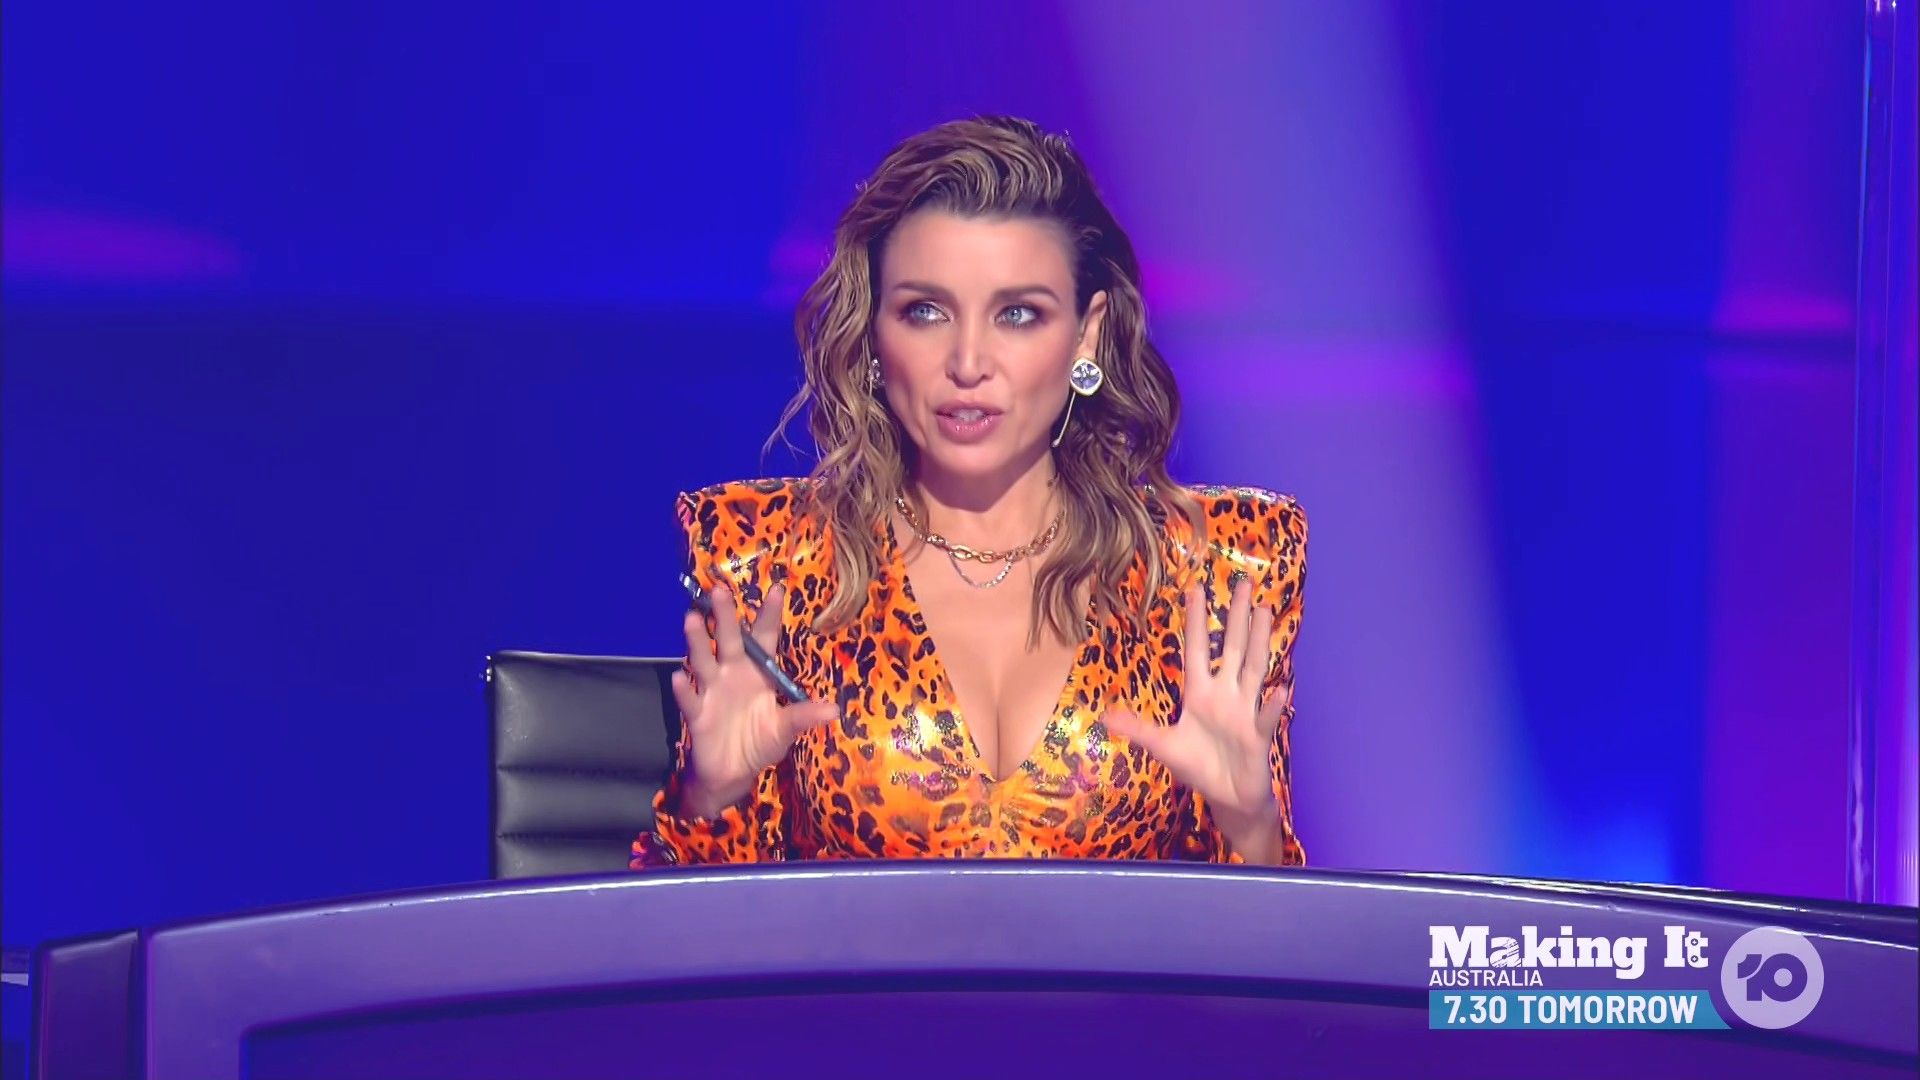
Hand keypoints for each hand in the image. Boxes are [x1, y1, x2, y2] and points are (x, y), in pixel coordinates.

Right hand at [671, 581, 837, 818]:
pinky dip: (685, 690)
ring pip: (703, 661)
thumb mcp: (786, 729)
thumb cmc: (761, 742)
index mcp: (757, 672)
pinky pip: (691, 700)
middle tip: (719, 590)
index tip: (777, 590)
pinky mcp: (698, 714)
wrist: (733, 772)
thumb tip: (834, 710)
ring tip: (692, 619)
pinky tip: (680, 677)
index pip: (764, 638)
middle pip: (728, 640)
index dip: (769, 616)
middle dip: (725, 616)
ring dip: (697, 641)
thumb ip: (804, 716)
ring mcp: (712, 691)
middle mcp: (732, 673)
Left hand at [1101, 575, 1291, 826]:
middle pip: (1233, 648)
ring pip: (1254, 669)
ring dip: (1258, 641)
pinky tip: (1280, 689)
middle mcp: (1225, 695)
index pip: (1198, 650)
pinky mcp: (1258, 736)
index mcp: (1200, 694)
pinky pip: (1265, 717)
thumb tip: (1104, 716)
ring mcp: (1244, 712)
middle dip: (1236, 617)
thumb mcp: (1163, 747)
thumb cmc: (1198, 767)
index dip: (1197, 622)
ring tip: (1263, 611)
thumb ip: (1138, 730)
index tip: (1195, 590)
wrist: (1227, 798)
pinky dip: (1273, 705)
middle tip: (1244, 583)